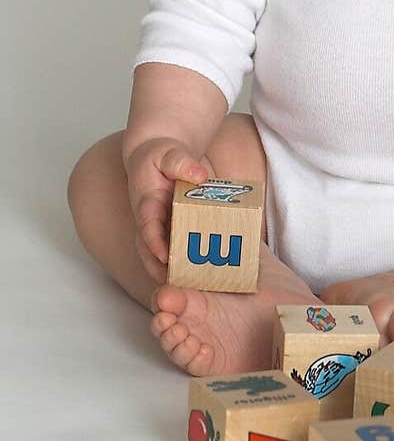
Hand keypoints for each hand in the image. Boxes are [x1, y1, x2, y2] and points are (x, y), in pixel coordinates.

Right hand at [124, 138, 213, 281]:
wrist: (154, 156)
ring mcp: (157, 227)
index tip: (164, 256)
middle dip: (160, 268)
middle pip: (149, 250)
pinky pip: (171, 250)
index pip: (147, 226)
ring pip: (158, 256)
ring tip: (191, 287)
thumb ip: (181, 162)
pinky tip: (201, 275)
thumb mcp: (168, 153)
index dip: (154, 242)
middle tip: (178, 285)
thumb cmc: (159, 154)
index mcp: (146, 202)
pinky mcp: (167, 230)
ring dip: (170, 272)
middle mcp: (149, 220)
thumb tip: (199, 175)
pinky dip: (181, 263)